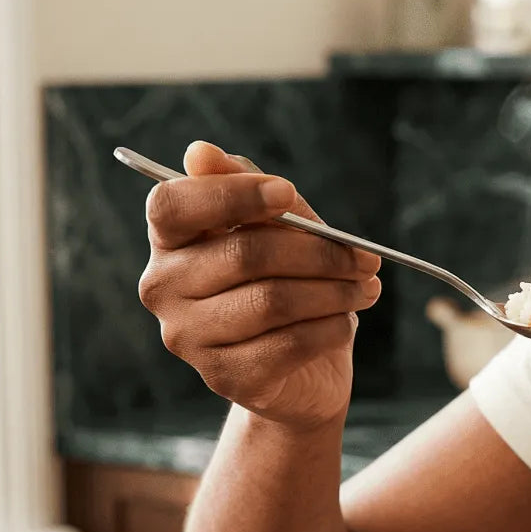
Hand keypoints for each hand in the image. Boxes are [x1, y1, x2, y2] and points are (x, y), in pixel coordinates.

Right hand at [137, 141, 381, 429]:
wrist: (302, 374)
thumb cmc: (288, 287)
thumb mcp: (282, 234)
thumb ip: (255, 194)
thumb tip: (200, 152)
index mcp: (169, 240)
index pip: (173, 205)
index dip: (231, 194)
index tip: (287, 193)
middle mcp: (163, 289)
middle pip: (244, 254)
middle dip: (319, 252)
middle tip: (367, 258)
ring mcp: (188, 339)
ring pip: (271, 301)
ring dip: (334, 291)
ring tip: (366, 287)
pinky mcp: (224, 378)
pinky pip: (289, 343)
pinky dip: (330, 328)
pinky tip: (346, 322)